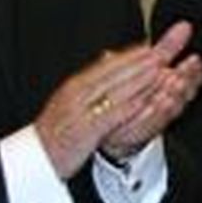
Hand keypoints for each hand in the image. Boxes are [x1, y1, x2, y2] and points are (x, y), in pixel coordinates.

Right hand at [34, 22, 201, 177]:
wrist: (34, 158)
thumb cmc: (55, 132)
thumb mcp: (72, 101)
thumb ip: (92, 82)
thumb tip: (108, 59)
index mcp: (78, 85)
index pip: (110, 64)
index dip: (135, 54)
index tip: (157, 44)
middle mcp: (79, 93)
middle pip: (117, 72)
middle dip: (144, 59)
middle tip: (167, 48)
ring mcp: (82, 110)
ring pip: (116, 90)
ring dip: (141, 79)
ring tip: (164, 68)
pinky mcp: (85, 130)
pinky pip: (110, 116)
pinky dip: (128, 107)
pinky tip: (145, 102)